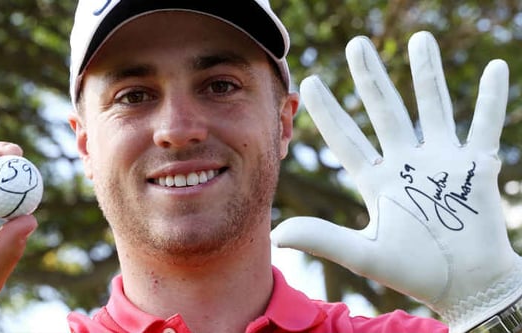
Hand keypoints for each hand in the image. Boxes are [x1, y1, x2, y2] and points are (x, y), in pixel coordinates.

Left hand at [271, 31, 521, 331]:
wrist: (466, 287)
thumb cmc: (415, 271)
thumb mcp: (366, 253)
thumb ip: (325, 238)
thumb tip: (277, 234)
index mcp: (377, 182)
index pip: (347, 139)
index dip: (328, 112)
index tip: (308, 82)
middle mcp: (406, 164)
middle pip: (385, 111)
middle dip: (372, 78)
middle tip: (357, 45)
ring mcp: (441, 162)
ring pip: (432, 107)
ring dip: (426, 74)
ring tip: (420, 37)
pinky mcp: (475, 168)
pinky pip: (484, 126)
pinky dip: (491, 100)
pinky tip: (494, 67)